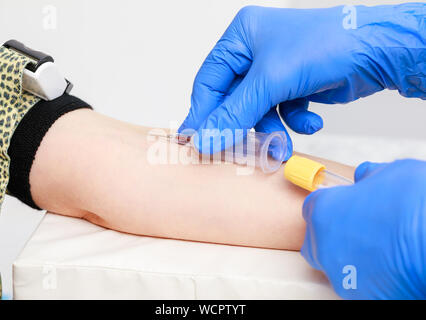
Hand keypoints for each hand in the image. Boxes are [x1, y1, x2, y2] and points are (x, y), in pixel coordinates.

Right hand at [179, 4, 425, 156]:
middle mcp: (255, 52)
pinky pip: (280, 111)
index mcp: (241, 36)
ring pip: (257, 110)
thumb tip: (204, 139)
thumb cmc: (325, 46)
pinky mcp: (293, 85)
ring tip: (281, 146)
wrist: (376, 50)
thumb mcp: (272, 81)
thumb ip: (235, 113)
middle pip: (233, 99)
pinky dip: (292, 121)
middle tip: (238, 151)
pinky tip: (309, 121)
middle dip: (243, 126)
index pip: (209, 80)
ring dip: (270, 130)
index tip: (194, 140)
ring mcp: (275, 70)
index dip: (202, 112)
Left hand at [302, 159, 425, 298]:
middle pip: (317, 240)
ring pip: (337, 264)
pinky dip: (370, 276)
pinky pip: (358, 283)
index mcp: (323, 212)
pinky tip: (391, 265)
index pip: (314, 207)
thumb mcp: (392, 173)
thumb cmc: (415, 204)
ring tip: (382, 247)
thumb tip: (365, 175)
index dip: (332, 204)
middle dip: (333, 233)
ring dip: (352, 256)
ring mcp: (341, 275)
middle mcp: (323, 247)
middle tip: (362, 227)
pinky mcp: (360, 297)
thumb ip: (369, 176)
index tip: (346, 203)